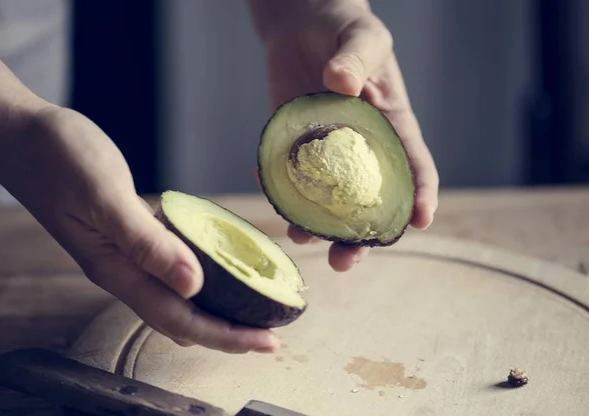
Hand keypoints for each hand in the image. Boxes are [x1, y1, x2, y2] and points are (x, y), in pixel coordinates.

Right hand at [0, 106, 279, 353]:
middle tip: (272, 336)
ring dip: (216, 307)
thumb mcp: (103, 197)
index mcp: (116, 269)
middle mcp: (124, 270)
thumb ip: (145, 242)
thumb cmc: (57, 159)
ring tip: (255, 308)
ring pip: (178, 295)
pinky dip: (201, 273)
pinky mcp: (130, 234)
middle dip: (228, 331)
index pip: (180, 318)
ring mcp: (126, 254)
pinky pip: (170, 265)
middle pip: (183, 316)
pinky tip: (222, 265)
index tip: (267, 343)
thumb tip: (193, 283)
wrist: (22, 136)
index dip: (226, 335)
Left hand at [260, 2, 438, 270]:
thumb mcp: (360, 35)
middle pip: (368, 204)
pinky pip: (288, 177)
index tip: (421, 221)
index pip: (414, 167)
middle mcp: (361, 149)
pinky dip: (280, 191)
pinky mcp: (293, 145)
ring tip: (303, 239)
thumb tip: (342, 84)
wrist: (302, 24)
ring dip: (317, 228)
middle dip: (361, 238)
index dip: (421, 196)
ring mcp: (325, 152)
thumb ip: (356, 58)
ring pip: (327, 202)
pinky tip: (268, 192)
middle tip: (346, 261)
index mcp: (391, 127)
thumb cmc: (344, 28)